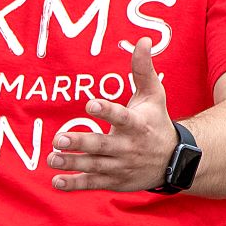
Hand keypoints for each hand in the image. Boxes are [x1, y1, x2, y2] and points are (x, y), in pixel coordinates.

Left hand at [47, 39, 177, 191]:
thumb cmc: (157, 122)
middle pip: (102, 145)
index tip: (90, 105)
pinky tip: (57, 182)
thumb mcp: (154, 95)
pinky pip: (93, 183)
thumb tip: (143, 40)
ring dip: (72, 163)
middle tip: (58, 139)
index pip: (122, 118)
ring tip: (52, 158)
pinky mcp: (114, 181)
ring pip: (94, 165)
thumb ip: (143, 70)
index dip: (107, 111)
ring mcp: (120, 166)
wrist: (174, 161)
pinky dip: (75, 184)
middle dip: (81, 142)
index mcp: (138, 125)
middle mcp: (128, 147)